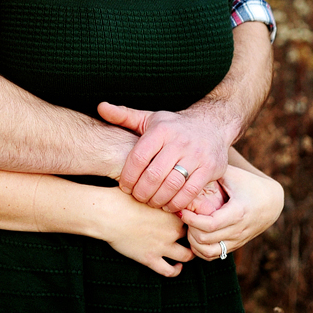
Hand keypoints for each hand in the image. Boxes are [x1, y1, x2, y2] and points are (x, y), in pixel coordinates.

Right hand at [92, 188, 193, 278]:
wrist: (107, 213)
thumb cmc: (121, 198)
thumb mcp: (146, 190)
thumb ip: (159, 192)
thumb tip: (162, 187)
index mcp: (173, 211)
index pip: (195, 217)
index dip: (195, 219)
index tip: (192, 220)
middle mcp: (172, 229)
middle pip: (194, 235)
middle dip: (194, 236)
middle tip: (192, 236)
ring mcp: (163, 245)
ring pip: (187, 255)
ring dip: (190, 255)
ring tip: (188, 253)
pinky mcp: (150, 258)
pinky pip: (169, 270)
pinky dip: (176, 270)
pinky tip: (176, 266)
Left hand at [97, 102, 229, 211]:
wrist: (213, 124)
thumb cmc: (174, 126)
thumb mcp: (149, 118)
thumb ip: (124, 116)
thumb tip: (100, 107)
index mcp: (161, 129)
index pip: (139, 157)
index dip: (128, 176)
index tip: (124, 186)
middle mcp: (180, 141)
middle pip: (154, 175)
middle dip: (141, 192)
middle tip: (137, 197)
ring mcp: (197, 155)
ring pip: (172, 185)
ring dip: (158, 200)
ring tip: (150, 202)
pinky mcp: (210, 168)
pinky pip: (190, 192)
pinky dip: (176, 203)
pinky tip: (168, 205)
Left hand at [180, 165, 283, 260]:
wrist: (271, 202)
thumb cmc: (249, 184)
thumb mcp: (233, 175)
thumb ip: (213, 172)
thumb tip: (190, 170)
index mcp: (237, 212)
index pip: (209, 224)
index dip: (191, 220)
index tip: (181, 210)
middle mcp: (238, 230)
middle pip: (205, 240)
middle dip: (189, 229)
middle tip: (182, 216)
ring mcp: (237, 241)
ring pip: (208, 252)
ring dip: (193, 242)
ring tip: (188, 227)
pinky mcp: (235, 246)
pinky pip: (214, 256)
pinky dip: (200, 250)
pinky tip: (195, 235)